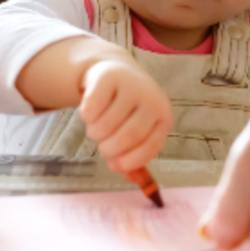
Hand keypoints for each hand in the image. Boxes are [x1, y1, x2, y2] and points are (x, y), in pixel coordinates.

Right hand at [79, 58, 173, 172]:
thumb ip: (134, 153)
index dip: (132, 160)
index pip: (151, 145)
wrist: (117, 72)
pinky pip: (92, 107)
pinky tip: (90, 113)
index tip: (114, 166)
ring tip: (96, 130)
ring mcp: (131, 86)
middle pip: (130, 135)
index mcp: (163, 116)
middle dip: (111, 148)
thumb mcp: (138, 129)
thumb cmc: (129, 109)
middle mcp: (152, 99)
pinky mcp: (109, 77)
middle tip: (103, 148)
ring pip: (107, 123)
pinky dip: (86, 117)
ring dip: (96, 134)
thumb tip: (130, 179)